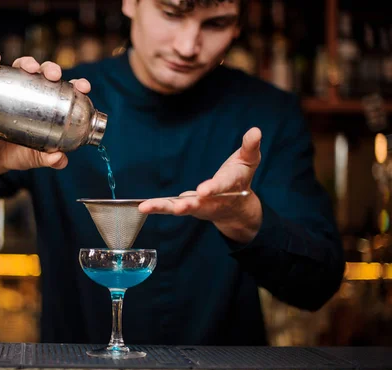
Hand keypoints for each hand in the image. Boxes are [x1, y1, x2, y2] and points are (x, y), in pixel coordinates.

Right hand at [0, 53, 91, 180]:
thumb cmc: (19, 154)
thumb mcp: (37, 158)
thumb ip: (50, 160)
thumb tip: (60, 159)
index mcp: (50, 106)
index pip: (67, 90)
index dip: (77, 85)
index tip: (83, 87)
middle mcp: (33, 93)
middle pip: (45, 73)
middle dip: (51, 69)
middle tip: (53, 75)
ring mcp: (12, 90)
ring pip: (21, 68)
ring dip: (27, 62)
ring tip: (29, 68)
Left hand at [139, 127, 263, 242]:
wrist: (235, 207)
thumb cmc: (240, 179)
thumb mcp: (248, 161)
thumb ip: (250, 147)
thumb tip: (255, 131)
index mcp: (228, 186)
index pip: (220, 187)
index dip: (212, 188)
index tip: (204, 191)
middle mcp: (211, 200)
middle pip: (198, 203)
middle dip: (188, 205)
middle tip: (179, 207)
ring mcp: (197, 205)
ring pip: (179, 208)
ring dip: (163, 207)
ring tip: (146, 207)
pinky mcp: (185, 206)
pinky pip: (169, 206)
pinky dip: (157, 206)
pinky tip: (143, 206)